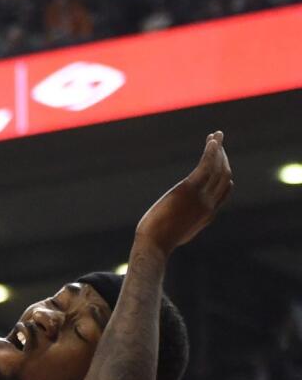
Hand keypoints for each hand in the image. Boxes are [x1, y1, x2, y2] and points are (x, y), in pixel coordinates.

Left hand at [135, 132, 232, 253]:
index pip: (223, 192)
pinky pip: (206, 166)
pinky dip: (212, 152)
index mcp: (207, 215)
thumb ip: (182, 223)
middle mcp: (209, 204)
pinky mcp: (189, 189)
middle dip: (223, 158)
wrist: (154, 244)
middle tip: (218, 143)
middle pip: (223, 176)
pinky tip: (212, 141)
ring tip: (216, 135)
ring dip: (218, 150)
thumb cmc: (159, 241)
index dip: (225, 177)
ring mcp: (201, 197)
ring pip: (218, 168)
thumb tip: (174, 221)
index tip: (224, 164)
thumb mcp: (176, 232)